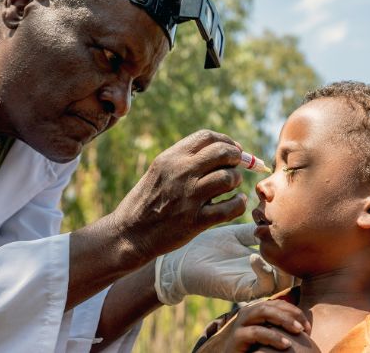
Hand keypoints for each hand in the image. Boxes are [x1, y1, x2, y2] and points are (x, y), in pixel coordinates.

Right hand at [111, 130, 246, 262]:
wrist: (130, 233)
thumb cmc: (147, 202)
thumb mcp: (159, 172)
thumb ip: (184, 161)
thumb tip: (220, 152)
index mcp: (171, 158)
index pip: (207, 137)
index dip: (227, 141)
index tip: (234, 151)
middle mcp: (180, 173)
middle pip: (223, 152)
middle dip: (237, 158)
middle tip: (239, 167)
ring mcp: (189, 197)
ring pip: (229, 178)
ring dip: (237, 180)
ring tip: (233, 187)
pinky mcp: (195, 221)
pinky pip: (230, 208)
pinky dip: (239, 203)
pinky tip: (236, 203)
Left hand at [155, 223, 293, 304]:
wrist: (183, 258)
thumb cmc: (208, 245)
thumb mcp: (236, 233)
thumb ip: (256, 230)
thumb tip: (274, 217)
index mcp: (263, 258)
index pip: (289, 256)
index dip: (295, 244)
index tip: (288, 227)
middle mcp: (261, 272)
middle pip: (293, 272)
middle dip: (296, 257)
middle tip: (288, 240)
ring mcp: (252, 282)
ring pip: (283, 283)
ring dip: (283, 266)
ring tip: (272, 248)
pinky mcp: (240, 291)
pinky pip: (263, 288)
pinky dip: (263, 272)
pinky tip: (253, 256)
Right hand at [223, 300, 310, 352]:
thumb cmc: (254, 351)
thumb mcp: (268, 337)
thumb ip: (279, 328)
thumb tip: (304, 326)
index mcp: (256, 311)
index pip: (277, 303)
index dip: (294, 311)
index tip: (308, 327)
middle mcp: (247, 313)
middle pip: (271, 304)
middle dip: (290, 313)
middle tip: (304, 327)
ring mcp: (240, 324)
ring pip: (263, 312)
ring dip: (283, 319)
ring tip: (299, 331)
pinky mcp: (237, 337)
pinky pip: (256, 332)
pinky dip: (273, 336)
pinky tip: (286, 344)